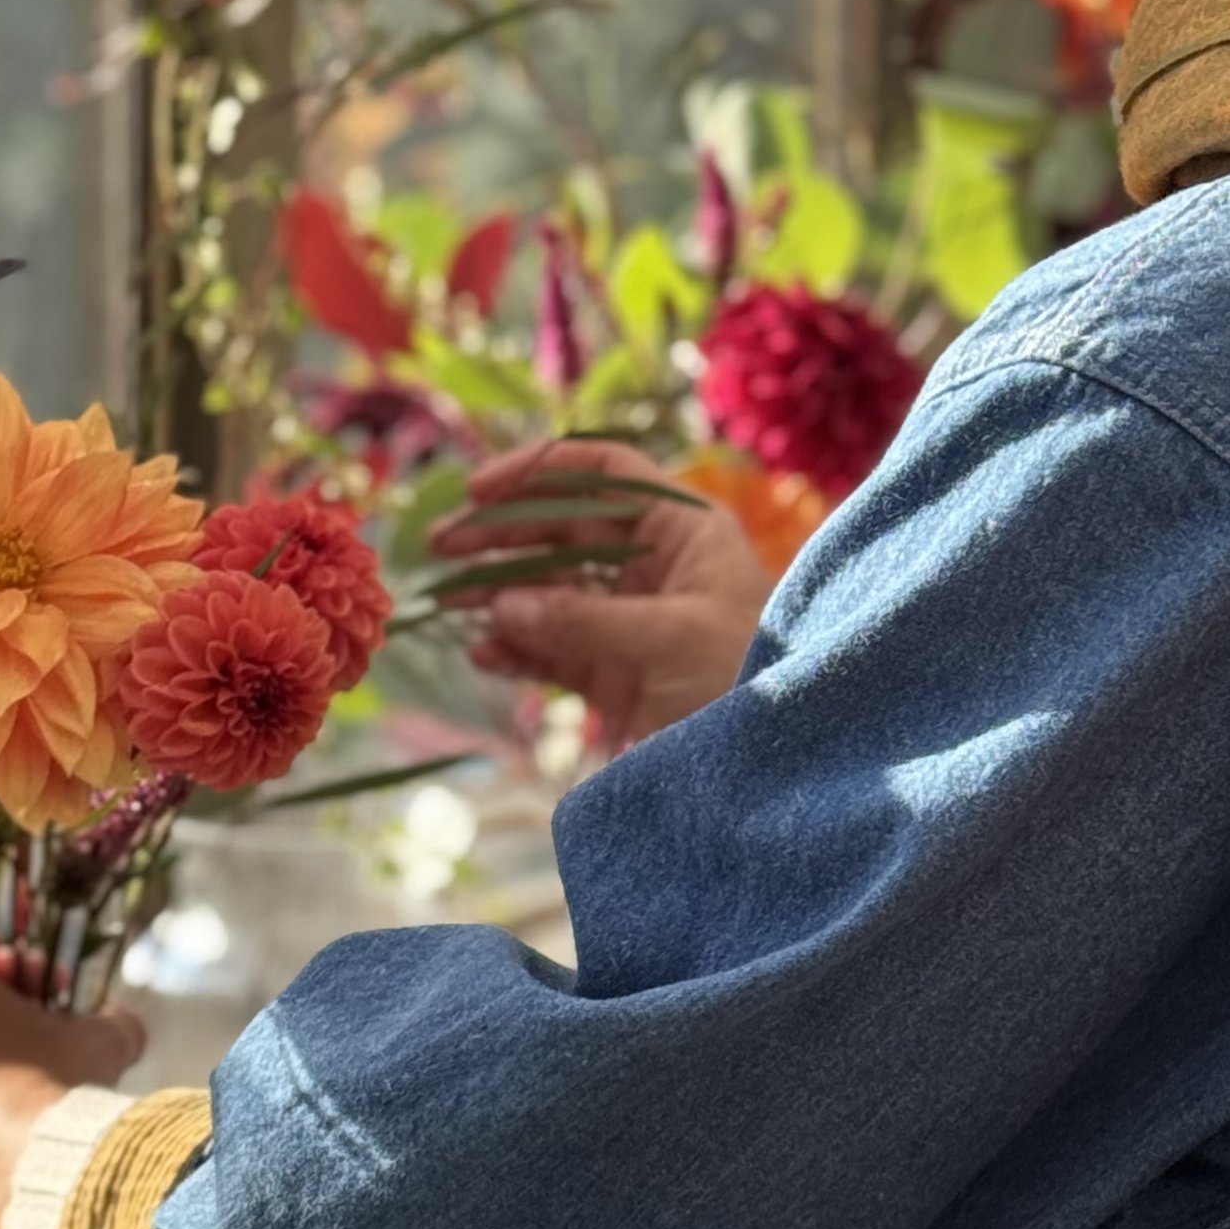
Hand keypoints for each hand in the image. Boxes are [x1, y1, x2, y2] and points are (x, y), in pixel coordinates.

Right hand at [428, 436, 774, 747]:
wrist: (787, 759)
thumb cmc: (750, 677)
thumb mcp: (671, 640)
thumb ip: (584, 621)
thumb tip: (502, 606)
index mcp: (682, 528)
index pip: (601, 471)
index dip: (539, 469)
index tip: (479, 488)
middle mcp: (653, 563)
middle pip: (561, 528)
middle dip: (501, 535)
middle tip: (443, 547)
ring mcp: (629, 618)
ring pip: (549, 590)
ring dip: (497, 592)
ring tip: (447, 601)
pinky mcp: (615, 672)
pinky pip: (553, 649)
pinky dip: (516, 650)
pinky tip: (483, 654)